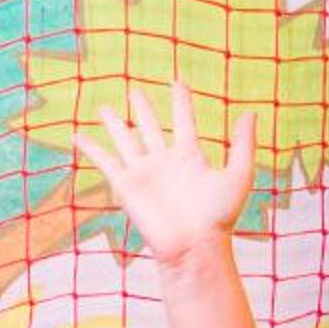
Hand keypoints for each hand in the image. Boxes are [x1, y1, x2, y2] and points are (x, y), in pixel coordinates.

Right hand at [77, 85, 259, 268]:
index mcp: (190, 156)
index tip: (177, 81)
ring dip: (114, 123)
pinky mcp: (126, 185)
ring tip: (104, 107)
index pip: (183, 119)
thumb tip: (251, 113)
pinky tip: (77, 136)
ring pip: (125, 139)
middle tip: (134, 91)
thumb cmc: (218, 217)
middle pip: (150, 126)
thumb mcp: (238, 175)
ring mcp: (143, 173)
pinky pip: (105, 161)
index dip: (180, 100)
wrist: (193, 246)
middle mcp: (165, 161)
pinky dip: (90, 148)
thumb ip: (243, 144)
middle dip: (142, 109)